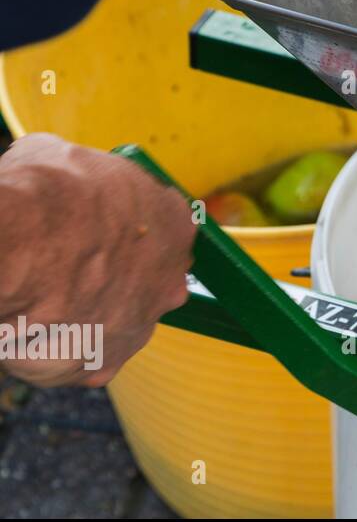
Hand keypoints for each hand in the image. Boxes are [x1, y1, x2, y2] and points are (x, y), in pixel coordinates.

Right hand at [0, 134, 194, 386]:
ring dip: (82, 311)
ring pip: (113, 320)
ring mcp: (140, 325)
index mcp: (174, 224)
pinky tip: (28, 325)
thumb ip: (87, 182)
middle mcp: (170, 279)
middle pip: (146, 280)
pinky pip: (79, 356)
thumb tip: (68, 178)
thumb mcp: (68, 158)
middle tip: (65, 265)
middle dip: (111, 274)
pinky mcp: (101, 363)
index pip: (164, 227)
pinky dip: (55, 345)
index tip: (96, 227)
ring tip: (39, 296)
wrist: (18, 245)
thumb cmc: (46, 194)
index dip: (126, 228)